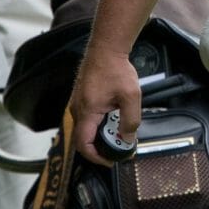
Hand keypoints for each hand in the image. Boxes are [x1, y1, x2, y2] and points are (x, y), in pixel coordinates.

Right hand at [68, 44, 141, 166]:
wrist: (106, 48)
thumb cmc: (116, 69)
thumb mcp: (131, 96)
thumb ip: (131, 120)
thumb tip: (128, 139)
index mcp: (86, 112)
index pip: (83, 145)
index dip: (96, 157)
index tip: (111, 160)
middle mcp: (77, 110)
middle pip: (84, 139)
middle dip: (102, 147)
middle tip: (120, 148)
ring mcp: (77, 104)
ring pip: (86, 129)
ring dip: (102, 135)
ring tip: (120, 132)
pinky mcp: (81, 99)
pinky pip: (88, 119)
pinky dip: (100, 124)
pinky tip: (114, 118)